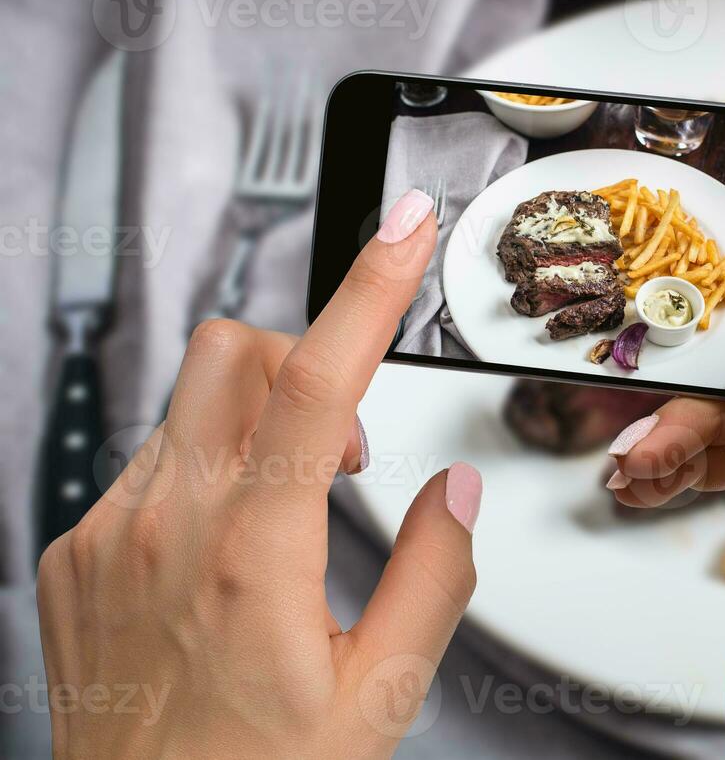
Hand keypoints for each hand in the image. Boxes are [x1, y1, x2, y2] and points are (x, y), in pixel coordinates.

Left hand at [37, 190, 481, 758]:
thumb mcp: (378, 695)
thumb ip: (434, 576)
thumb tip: (455, 489)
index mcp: (253, 554)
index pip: (321, 380)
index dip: (372, 287)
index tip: (406, 229)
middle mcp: (164, 527)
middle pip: (232, 352)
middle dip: (302, 359)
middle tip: (344, 443)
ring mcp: (104, 536)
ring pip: (187, 402)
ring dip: (256, 420)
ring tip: (285, 511)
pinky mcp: (70, 554)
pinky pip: (145, 461)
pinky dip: (202, 470)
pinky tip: (220, 549)